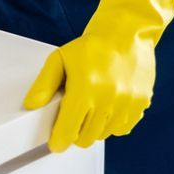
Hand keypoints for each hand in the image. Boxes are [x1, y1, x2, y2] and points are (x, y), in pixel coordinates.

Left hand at [24, 28, 154, 150]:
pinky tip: (109, 108)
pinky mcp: (141, 102)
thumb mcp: (60, 59)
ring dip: (95, 128)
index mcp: (85, 88)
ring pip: (104, 134)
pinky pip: (123, 128)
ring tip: (92, 109)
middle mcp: (108, 98)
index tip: (56, 141)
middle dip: (76, 133)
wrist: (127, 32)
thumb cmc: (93, 46)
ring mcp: (127, 101)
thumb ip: (43, 84)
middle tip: (74, 119)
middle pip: (85, 138)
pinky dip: (114, 124)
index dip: (58, 141)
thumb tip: (31, 106)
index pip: (67, 132)